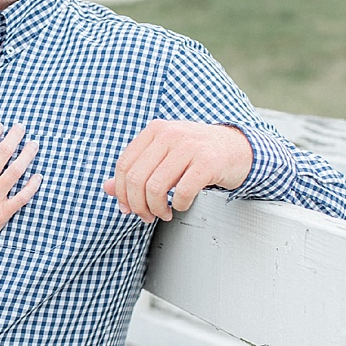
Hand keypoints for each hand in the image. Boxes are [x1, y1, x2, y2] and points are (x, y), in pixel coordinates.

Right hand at [0, 123, 41, 260]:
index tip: (1, 126)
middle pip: (5, 151)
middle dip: (16, 136)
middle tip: (22, 129)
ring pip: (18, 170)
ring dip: (28, 154)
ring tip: (34, 145)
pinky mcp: (2, 213)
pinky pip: (23, 196)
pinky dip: (33, 185)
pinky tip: (37, 177)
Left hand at [104, 120, 252, 222]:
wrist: (239, 148)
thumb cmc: (197, 154)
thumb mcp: (163, 156)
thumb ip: (136, 170)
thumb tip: (106, 189)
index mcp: (154, 130)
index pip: (124, 165)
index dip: (121, 192)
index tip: (127, 207)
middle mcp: (170, 134)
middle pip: (136, 179)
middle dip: (137, 205)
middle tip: (146, 215)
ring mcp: (189, 146)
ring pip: (155, 188)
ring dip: (156, 209)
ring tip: (163, 213)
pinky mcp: (208, 162)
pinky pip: (182, 192)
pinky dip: (178, 206)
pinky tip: (180, 206)